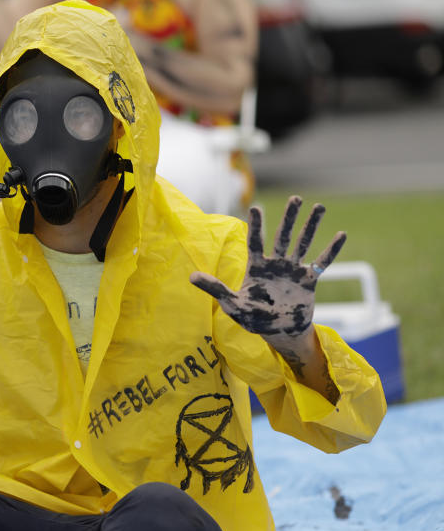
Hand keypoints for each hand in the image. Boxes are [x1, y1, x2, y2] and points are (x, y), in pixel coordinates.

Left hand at [190, 196, 345, 339]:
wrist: (277, 332)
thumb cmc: (252, 318)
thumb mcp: (232, 304)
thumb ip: (215, 289)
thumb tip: (191, 277)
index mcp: (256, 267)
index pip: (255, 241)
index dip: (256, 226)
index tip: (257, 207)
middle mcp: (275, 264)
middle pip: (283, 236)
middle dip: (289, 218)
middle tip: (296, 198)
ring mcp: (293, 271)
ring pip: (303, 244)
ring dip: (311, 227)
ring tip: (319, 207)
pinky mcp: (308, 281)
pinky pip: (322, 263)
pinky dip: (331, 250)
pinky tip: (341, 234)